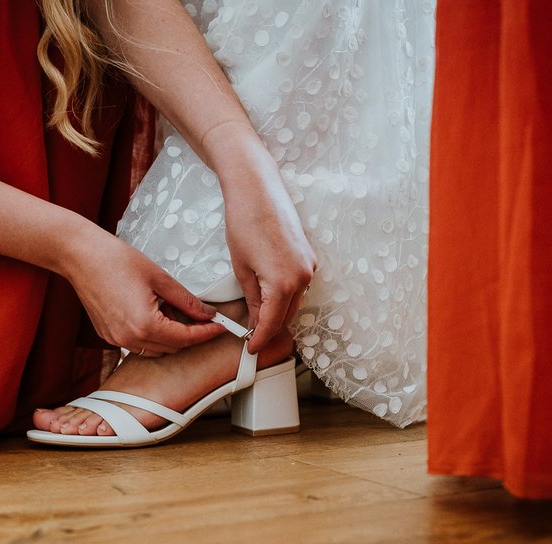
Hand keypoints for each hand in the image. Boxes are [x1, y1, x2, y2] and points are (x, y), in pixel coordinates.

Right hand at [65, 228, 224, 355]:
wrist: (80, 256)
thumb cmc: (116, 260)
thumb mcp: (160, 278)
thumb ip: (186, 300)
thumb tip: (206, 313)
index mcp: (145, 325)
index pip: (185, 338)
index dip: (206, 333)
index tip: (221, 327)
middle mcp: (129, 338)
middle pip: (172, 348)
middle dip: (190, 334)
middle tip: (201, 315)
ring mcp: (116, 339)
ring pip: (155, 349)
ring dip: (171, 336)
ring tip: (172, 309)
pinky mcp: (108, 335)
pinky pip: (138, 344)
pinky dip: (152, 334)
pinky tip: (154, 312)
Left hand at [215, 136, 316, 353]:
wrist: (257, 188)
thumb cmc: (244, 222)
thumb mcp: (242, 267)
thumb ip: (252, 298)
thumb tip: (255, 319)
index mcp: (284, 283)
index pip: (272, 323)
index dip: (260, 339)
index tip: (250, 349)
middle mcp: (303, 277)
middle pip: (287, 315)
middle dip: (270, 328)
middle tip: (251, 337)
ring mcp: (309, 265)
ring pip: (295, 301)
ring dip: (278, 312)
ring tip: (257, 318)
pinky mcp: (309, 255)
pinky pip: (299, 285)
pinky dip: (285, 295)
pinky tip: (270, 296)